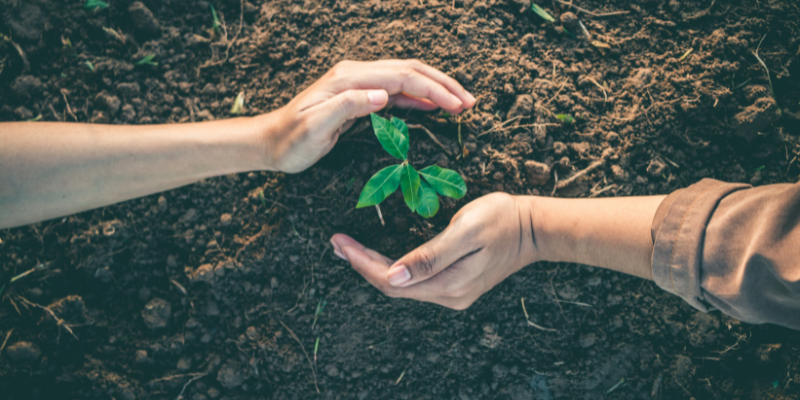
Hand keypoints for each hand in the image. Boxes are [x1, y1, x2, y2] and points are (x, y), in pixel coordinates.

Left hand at [256, 59, 475, 172]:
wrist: (271, 142)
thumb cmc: (292, 141)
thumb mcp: (315, 128)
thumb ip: (348, 107)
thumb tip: (382, 95)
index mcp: (349, 78)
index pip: (402, 76)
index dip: (433, 89)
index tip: (457, 105)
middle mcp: (356, 74)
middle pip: (410, 70)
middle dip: (442, 84)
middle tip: (469, 102)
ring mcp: (358, 82)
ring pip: (406, 77)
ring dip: (434, 88)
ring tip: (460, 103)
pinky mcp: (359, 95)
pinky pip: (396, 90)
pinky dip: (418, 96)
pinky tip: (433, 105)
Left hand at [330, 193, 539, 309]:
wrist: (535, 227)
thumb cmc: (502, 219)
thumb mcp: (466, 231)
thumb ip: (430, 255)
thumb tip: (394, 275)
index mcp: (448, 283)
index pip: (392, 280)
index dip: (362, 263)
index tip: (340, 243)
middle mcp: (448, 295)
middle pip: (393, 286)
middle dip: (361, 265)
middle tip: (336, 243)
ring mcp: (453, 292)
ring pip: (403, 286)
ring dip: (373, 267)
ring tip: (349, 249)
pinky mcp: (456, 284)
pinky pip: (415, 282)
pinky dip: (392, 269)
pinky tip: (379, 258)